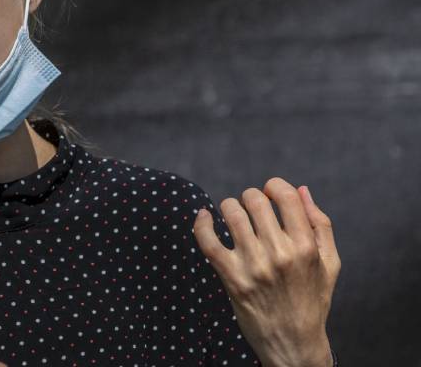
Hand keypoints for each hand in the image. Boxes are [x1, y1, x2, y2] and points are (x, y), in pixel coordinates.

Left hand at [193, 177, 340, 366]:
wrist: (293, 343)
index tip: (270, 193)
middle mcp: (279, 254)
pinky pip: (208, 241)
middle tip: (251, 207)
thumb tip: (301, 190)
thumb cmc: (312, 300)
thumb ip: (319, 224)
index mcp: (305, 247)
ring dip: (229, 207)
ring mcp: (253, 266)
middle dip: (251, 197)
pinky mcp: (231, 278)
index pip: (285, 196)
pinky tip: (204, 217)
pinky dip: (201, 223)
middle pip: (254, 200)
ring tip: (233, 215)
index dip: (274, 186)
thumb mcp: (329, 263)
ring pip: (231, 214)